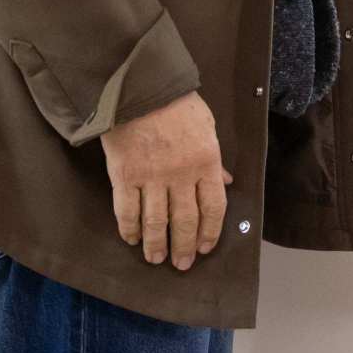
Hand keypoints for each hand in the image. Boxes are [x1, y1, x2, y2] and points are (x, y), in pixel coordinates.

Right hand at [100, 91, 232, 271]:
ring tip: (156, 259)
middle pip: (185, 221)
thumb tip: (227, 184)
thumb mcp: (207, 127)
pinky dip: (128, 229)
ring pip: (155, 222)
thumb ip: (216, 160)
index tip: (204, 248)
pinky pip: (127, 211)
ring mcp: (151, 177)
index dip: (210, 232)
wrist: (142, 87)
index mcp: (207, 161)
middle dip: (184, 247)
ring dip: (156, 245)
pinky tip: (131, 239)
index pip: (214, 207)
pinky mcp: (124, 175)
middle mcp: (181, 175)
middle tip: (181, 264)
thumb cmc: (178, 104)